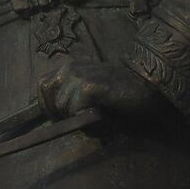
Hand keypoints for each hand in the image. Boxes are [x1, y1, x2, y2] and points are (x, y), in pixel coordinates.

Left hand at [38, 61, 168, 121]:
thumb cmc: (120, 93)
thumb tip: (52, 119)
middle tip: (84, 118)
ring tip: (97, 118)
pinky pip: (75, 111)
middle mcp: (70, 68)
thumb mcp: (90, 92)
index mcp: (68, 68)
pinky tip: (102, 118)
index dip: (49, 106)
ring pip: (61, 107)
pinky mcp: (89, 86)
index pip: (41, 87)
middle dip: (61, 114)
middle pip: (47, 98)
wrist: (148, 87)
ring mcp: (79, 75)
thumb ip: (70, 98)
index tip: (64, 117)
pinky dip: (87, 120)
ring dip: (77, 119)